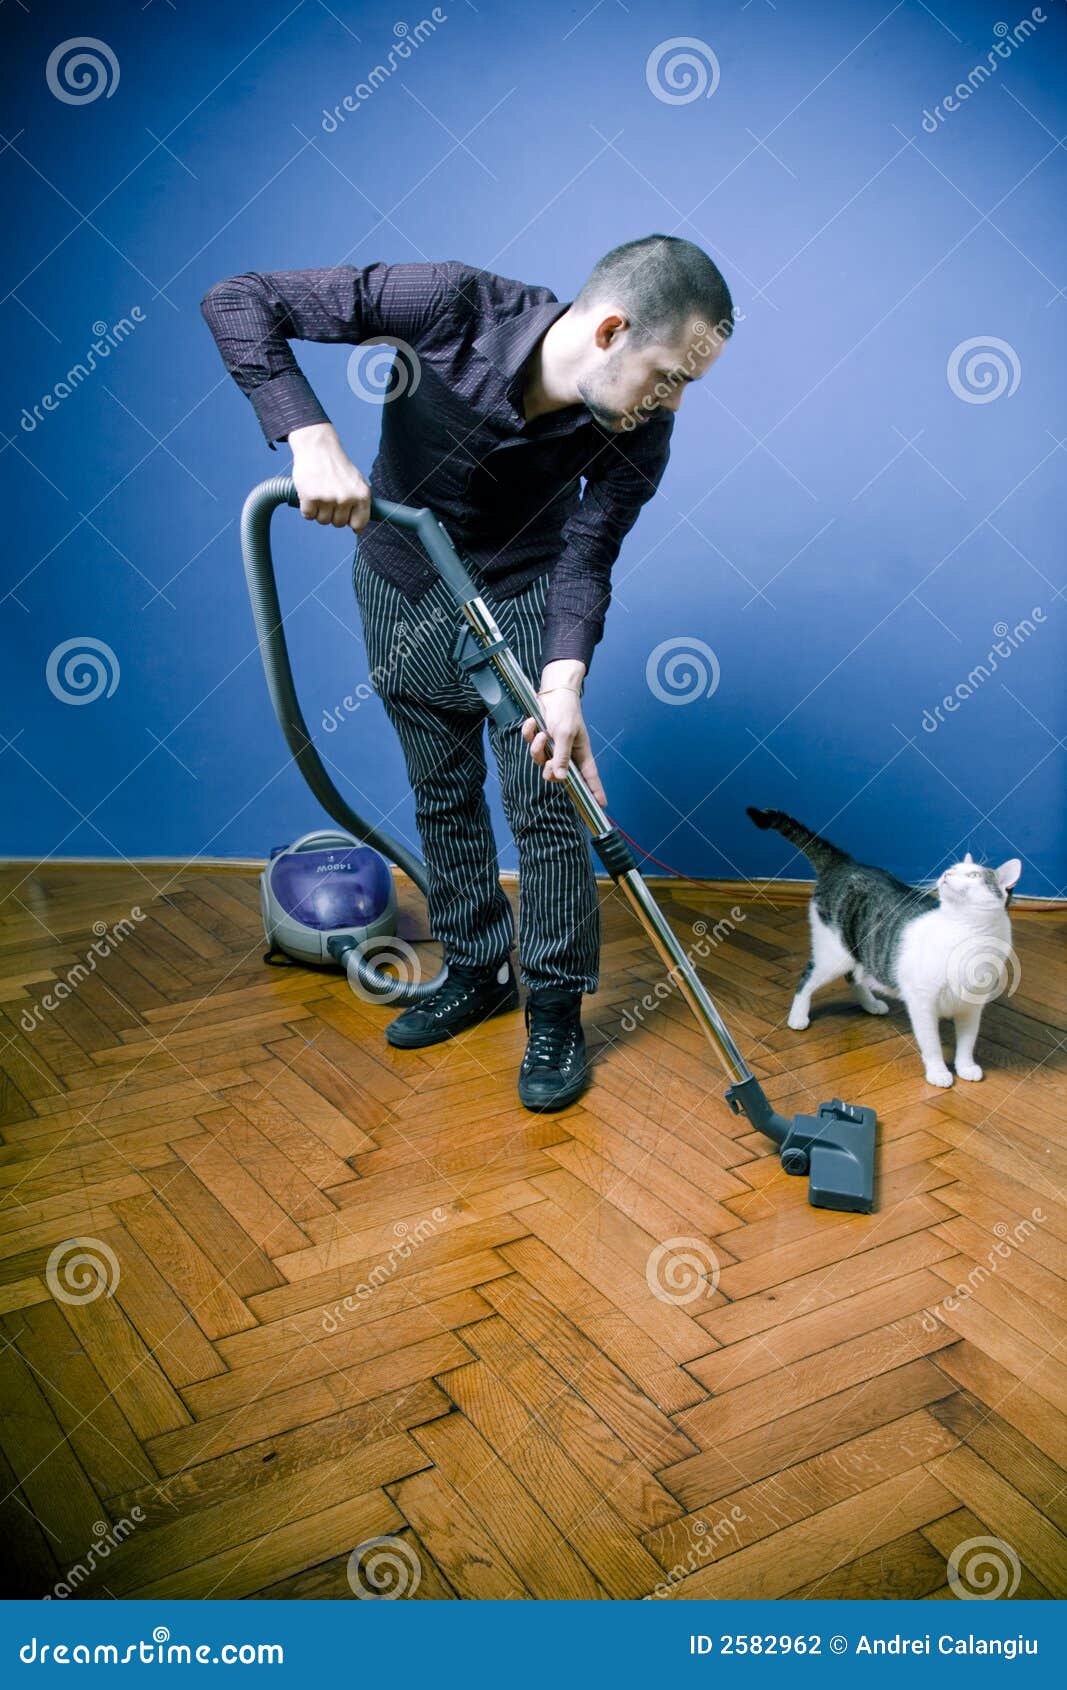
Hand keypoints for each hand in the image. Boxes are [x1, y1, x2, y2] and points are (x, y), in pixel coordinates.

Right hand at [289, 422, 371, 530]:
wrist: (318, 447)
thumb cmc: (337, 467)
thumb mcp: (356, 482)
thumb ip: (360, 504)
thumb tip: (358, 531)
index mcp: (362, 495)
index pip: (359, 524)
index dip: (350, 521)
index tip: (345, 513)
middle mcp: (347, 498)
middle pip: (338, 524)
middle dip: (332, 513)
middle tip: (329, 495)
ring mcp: (328, 498)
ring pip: (322, 520)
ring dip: (319, 511)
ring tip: (320, 492)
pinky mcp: (310, 497)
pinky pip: (308, 515)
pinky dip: (307, 508)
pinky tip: (310, 493)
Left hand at [521, 663, 605, 805]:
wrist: (552, 691)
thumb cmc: (565, 711)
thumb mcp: (565, 734)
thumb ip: (562, 757)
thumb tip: (561, 779)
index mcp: (580, 753)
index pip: (589, 777)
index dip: (595, 791)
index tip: (600, 806)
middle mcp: (566, 753)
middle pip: (556, 775)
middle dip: (549, 770)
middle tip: (549, 762)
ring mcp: (552, 747)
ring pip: (540, 761)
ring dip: (537, 748)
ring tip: (541, 733)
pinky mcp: (540, 739)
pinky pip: (530, 745)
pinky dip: (529, 733)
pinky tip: (532, 722)